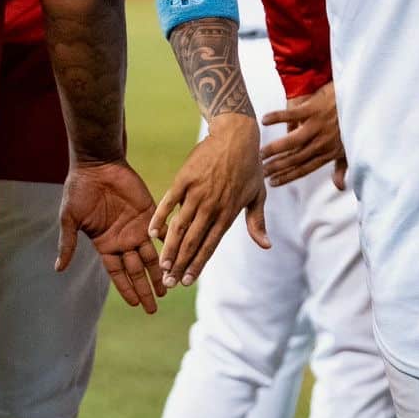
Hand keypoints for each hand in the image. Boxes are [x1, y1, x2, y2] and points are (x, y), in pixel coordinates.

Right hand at [57, 158, 164, 313]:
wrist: (97, 163)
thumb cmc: (79, 189)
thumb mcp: (70, 219)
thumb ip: (68, 243)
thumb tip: (58, 268)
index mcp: (105, 244)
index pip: (118, 273)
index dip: (126, 288)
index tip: (135, 304)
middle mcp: (123, 239)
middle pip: (137, 269)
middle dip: (145, 288)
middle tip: (155, 307)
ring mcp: (137, 227)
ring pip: (152, 256)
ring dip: (160, 272)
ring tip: (169, 289)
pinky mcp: (150, 212)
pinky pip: (162, 231)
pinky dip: (170, 244)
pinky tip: (179, 258)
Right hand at [150, 114, 267, 286]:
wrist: (235, 135)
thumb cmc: (249, 166)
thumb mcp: (258, 195)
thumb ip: (257, 222)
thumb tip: (266, 246)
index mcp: (228, 213)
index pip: (210, 245)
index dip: (198, 265)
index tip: (188, 281)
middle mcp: (211, 206)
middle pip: (192, 241)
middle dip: (180, 264)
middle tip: (169, 283)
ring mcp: (196, 192)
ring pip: (179, 226)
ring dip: (169, 248)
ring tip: (161, 266)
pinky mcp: (184, 179)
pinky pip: (168, 202)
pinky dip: (160, 218)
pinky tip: (152, 234)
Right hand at [260, 82, 345, 187]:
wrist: (360, 98)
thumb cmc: (352, 123)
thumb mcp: (349, 148)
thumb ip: (341, 168)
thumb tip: (339, 186)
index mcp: (328, 152)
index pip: (304, 168)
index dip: (288, 176)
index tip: (273, 182)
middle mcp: (322, 141)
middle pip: (295, 158)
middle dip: (277, 166)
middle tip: (261, 171)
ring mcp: (317, 125)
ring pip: (292, 141)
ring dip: (275, 148)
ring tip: (261, 153)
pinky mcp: (314, 108)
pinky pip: (292, 114)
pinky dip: (277, 117)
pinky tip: (264, 120)